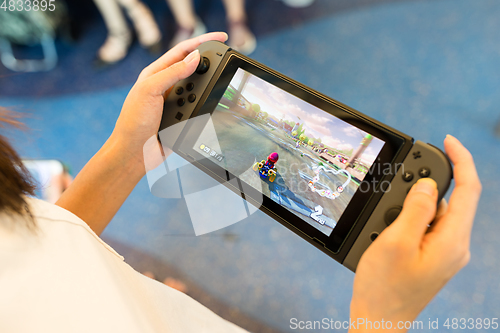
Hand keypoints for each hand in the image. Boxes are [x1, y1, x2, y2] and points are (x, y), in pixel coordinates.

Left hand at [56, 33, 227, 234]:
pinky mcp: (182, 117)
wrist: (135, 153)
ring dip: (207, 88)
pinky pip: (200, 107)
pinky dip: (206, 105)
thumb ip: (172, 72)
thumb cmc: (133, 122)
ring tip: (213, 88)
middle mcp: (166, 85)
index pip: (182, 51)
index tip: (220, 37)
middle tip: (224, 61)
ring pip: (199, 88)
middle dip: (209, 64)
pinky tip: (209, 105)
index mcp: (155, 73)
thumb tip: (195, 58)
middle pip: (194, 67)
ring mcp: (175, 102)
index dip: (202, 41)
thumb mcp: (150, 90)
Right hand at [349, 135, 480, 331]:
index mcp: (453, 241)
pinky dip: (408, 219)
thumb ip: (415, 208)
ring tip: (387, 226)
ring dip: (411, 206)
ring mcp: (443, 252)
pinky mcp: (431, 256)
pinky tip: (390, 231)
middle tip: (397, 192)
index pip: (470, 190)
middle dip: (425, 187)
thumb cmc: (384, 286)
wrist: (379, 319)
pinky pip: (425, 227)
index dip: (461, 160)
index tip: (447, 140)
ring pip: (434, 213)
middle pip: (450, 200)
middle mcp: (454, 245)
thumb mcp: (395, 241)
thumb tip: (428, 185)